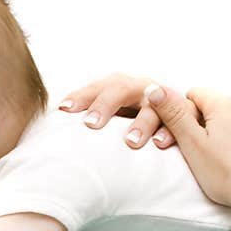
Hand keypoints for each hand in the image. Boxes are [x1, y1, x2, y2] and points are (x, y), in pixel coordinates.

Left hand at [59, 72, 196, 149]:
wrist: (174, 117)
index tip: (63, 110)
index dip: (81, 96)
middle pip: (121, 88)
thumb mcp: (109, 118)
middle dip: (105, 105)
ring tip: (130, 142)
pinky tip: (160, 145)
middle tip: (90, 125)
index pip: (96, 87)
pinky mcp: (185, 115)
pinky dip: (172, 132)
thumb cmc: (128, 122)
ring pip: (153, 105)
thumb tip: (46, 131)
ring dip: (141, 123)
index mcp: (119, 86)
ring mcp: (164, 99)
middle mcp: (141, 87)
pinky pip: (182, 120)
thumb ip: (83, 122)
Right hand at [143, 84, 230, 210]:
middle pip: (221, 108)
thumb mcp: (192, 145)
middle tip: (206, 151)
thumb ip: (174, 115)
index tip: (184, 130)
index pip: (198, 94)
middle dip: (211, 124)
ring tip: (230, 158)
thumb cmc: (229, 176)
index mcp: (226, 107)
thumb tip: (155, 89)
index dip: (186, 110)